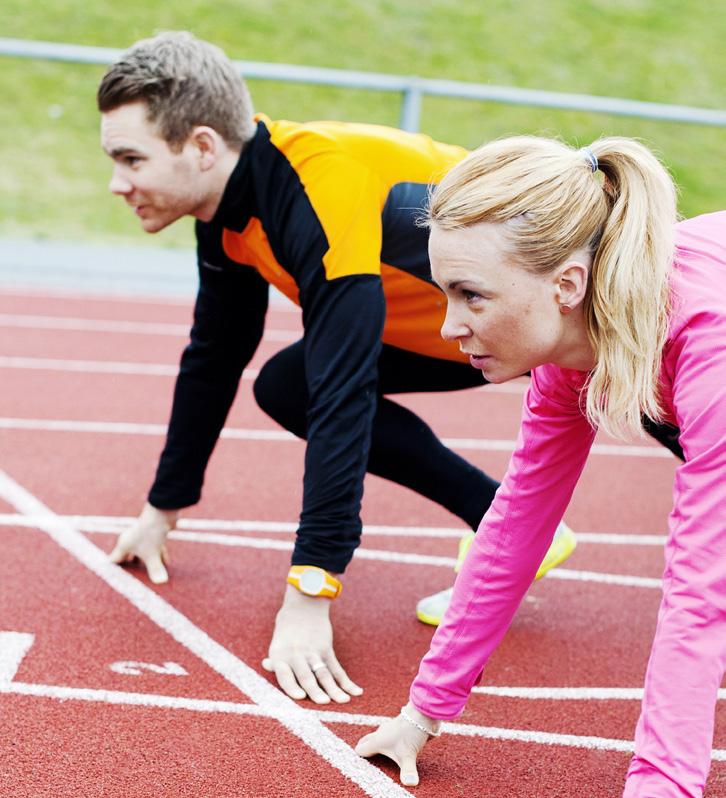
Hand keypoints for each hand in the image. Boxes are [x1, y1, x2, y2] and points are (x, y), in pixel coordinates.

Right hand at [109, 502, 177, 583]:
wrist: (163, 512)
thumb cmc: (151, 533)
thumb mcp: (152, 555)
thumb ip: (155, 570)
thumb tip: (161, 582)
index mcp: (124, 545)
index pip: (114, 560)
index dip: (114, 570)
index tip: (115, 581)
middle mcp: (130, 540)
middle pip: (128, 557)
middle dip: (132, 568)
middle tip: (134, 581)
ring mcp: (142, 537)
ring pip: (143, 553)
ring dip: (147, 562)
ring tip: (150, 575)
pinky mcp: (153, 534)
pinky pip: (154, 548)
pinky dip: (158, 555)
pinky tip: (166, 563)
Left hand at [262, 585, 362, 703]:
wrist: (303, 607)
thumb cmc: (287, 631)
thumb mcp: (277, 644)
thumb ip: (275, 660)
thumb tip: (267, 665)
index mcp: (281, 656)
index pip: (285, 675)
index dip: (292, 686)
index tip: (300, 697)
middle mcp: (297, 655)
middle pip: (307, 676)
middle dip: (316, 690)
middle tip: (324, 703)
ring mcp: (314, 652)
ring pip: (325, 674)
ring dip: (335, 688)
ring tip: (343, 700)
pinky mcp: (327, 650)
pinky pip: (337, 668)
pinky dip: (346, 681)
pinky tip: (355, 691)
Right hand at [355, 703, 439, 785]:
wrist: (422, 713)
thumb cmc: (410, 732)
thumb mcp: (408, 755)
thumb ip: (408, 771)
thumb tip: (411, 783)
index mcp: (377, 740)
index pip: (361, 749)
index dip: (358, 758)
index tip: (357, 766)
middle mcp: (381, 733)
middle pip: (367, 741)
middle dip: (364, 748)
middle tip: (363, 759)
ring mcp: (389, 728)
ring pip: (378, 736)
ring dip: (375, 743)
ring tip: (377, 753)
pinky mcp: (398, 726)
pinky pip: (388, 734)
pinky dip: (386, 740)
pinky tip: (394, 744)